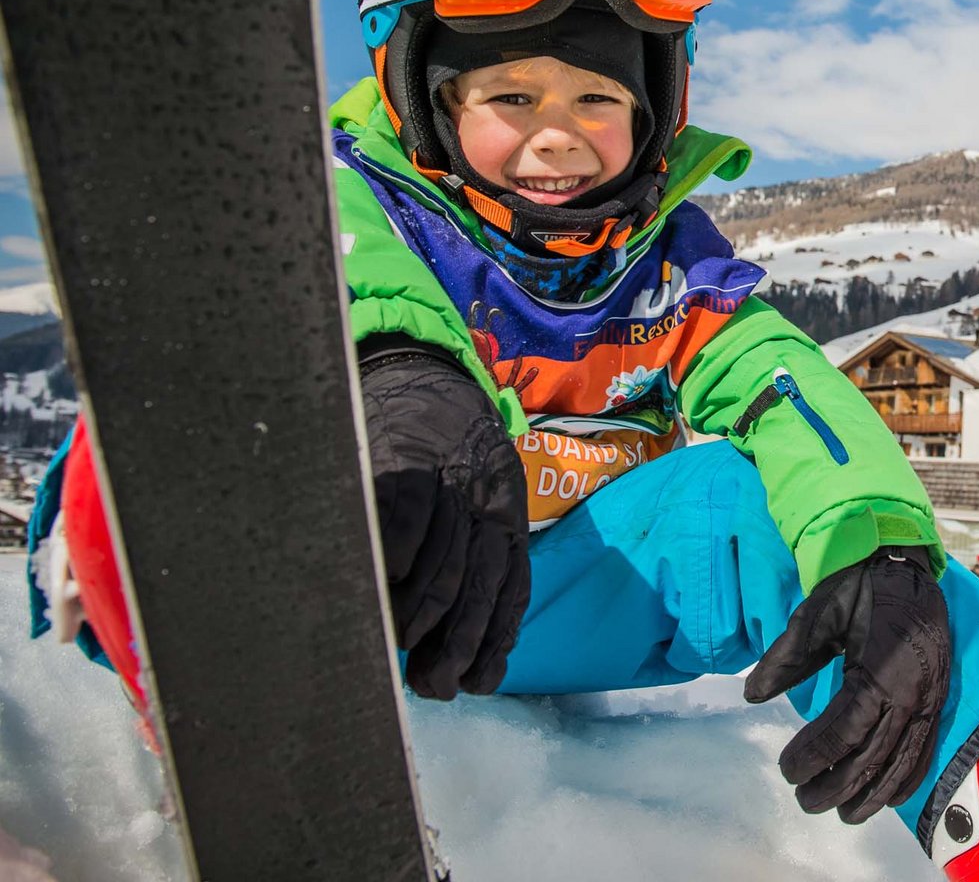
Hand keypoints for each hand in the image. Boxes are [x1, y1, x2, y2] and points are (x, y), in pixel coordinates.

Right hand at [360, 340, 530, 699]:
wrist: (424, 374)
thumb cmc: (448, 454)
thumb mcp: (479, 500)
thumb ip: (475, 561)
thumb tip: (460, 648)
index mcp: (508, 517)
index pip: (509, 589)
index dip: (494, 642)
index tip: (476, 686)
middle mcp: (488, 500)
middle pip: (477, 583)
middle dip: (456, 643)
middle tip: (431, 684)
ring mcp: (450, 479)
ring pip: (443, 557)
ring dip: (421, 611)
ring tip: (398, 644)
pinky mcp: (410, 457)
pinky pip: (411, 513)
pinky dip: (400, 550)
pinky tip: (388, 579)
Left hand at [744, 546, 951, 823]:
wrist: (906, 565)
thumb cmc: (858, 586)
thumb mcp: (816, 612)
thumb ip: (786, 656)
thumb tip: (751, 695)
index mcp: (881, 668)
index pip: (844, 730)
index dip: (814, 756)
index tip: (785, 769)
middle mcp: (911, 691)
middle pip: (873, 756)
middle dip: (836, 785)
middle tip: (804, 799)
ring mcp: (930, 698)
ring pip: (902, 761)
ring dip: (872, 794)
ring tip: (843, 814)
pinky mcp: (938, 699)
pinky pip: (925, 749)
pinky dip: (907, 779)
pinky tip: (887, 798)